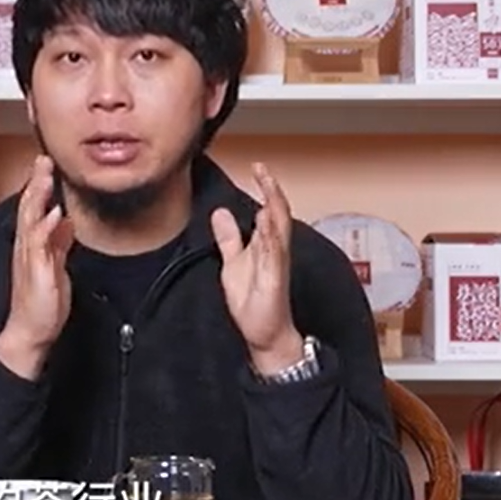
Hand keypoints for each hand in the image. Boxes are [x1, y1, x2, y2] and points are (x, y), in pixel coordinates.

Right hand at [0, 155, 73, 379]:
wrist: (30, 332)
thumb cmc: (41, 303)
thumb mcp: (55, 266)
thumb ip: (59, 243)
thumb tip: (65, 222)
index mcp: (31, 246)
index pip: (33, 209)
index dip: (37, 186)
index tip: (45, 165)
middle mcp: (26, 248)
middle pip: (28, 208)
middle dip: (35, 183)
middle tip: (42, 160)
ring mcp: (29, 259)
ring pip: (30, 221)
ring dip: (37, 198)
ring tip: (44, 177)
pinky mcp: (36, 272)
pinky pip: (39, 245)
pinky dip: (46, 227)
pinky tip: (55, 214)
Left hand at [210, 161, 302, 374]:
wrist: (263, 332)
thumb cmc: (253, 299)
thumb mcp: (233, 262)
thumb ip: (229, 238)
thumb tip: (221, 213)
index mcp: (266, 245)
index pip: (269, 209)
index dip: (266, 188)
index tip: (258, 166)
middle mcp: (275, 251)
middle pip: (278, 214)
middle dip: (272, 190)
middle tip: (263, 169)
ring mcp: (276, 265)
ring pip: (279, 231)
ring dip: (274, 208)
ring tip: (268, 186)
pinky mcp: (274, 280)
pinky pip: (274, 256)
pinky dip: (271, 238)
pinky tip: (266, 224)